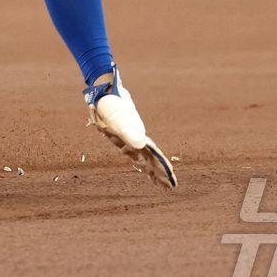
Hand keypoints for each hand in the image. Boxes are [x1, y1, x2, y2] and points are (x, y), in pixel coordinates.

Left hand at [85, 67, 177, 189]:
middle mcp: (137, 137)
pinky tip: (140, 164)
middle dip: (160, 173)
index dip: (163, 169)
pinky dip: (138, 160)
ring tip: (159, 182)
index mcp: (139, 136)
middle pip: (152, 158)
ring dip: (151, 168)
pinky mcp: (122, 132)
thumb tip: (141, 145)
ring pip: (144, 155)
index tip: (172, 183)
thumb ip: (129, 131)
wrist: (104, 88)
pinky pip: (133, 151)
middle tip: (169, 188)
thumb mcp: (118, 119)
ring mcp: (131, 134)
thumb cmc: (110, 103)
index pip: (155, 156)